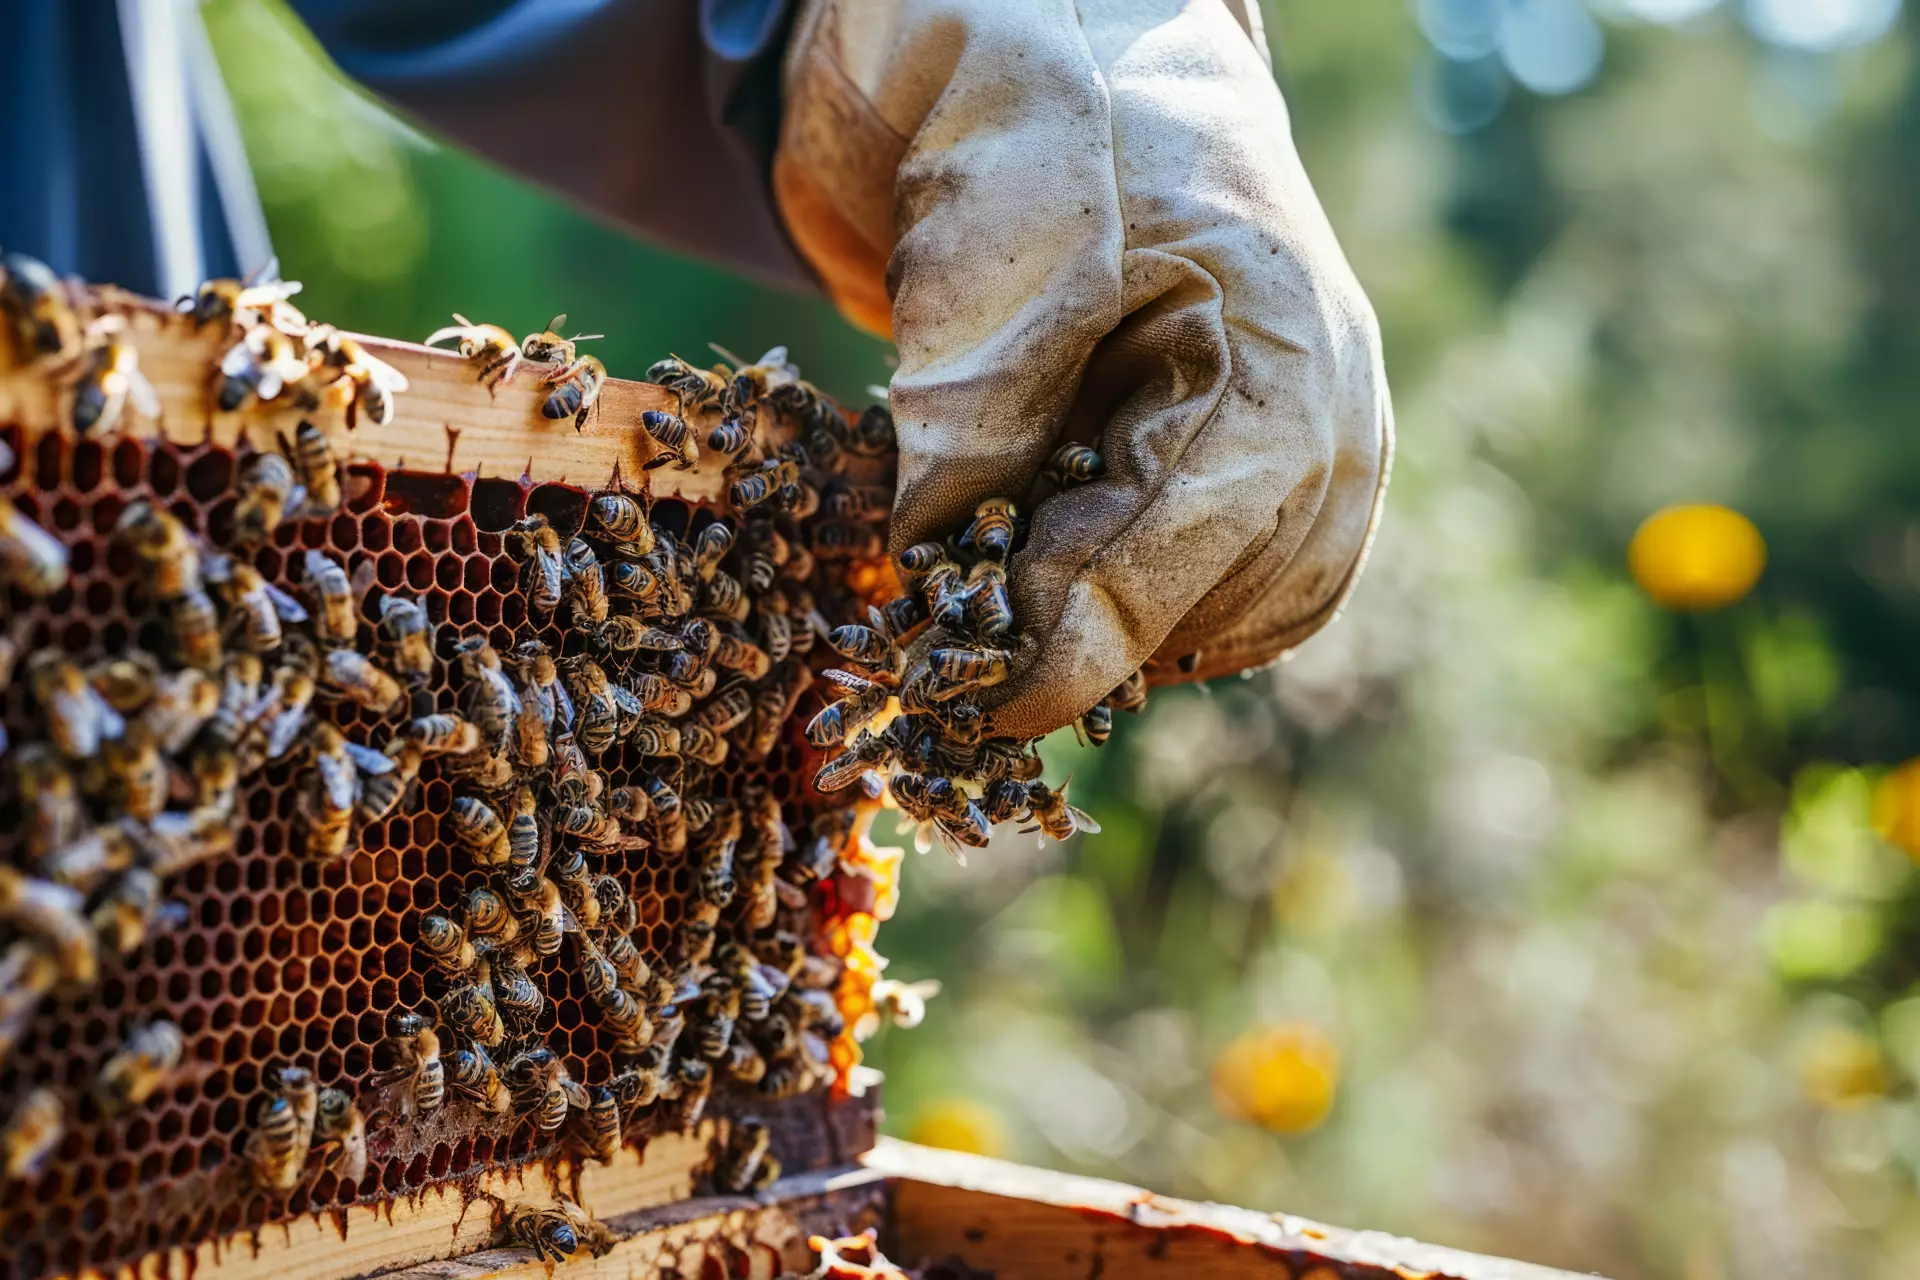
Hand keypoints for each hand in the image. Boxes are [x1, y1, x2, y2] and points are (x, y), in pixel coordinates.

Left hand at [775, 0, 1391, 740]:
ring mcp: (1340, 443)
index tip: (965, 701)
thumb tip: (938, 580)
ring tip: (1026, 596)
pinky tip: (1085, 579)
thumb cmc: (1050, 134)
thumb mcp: (989, 246)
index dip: (1062, 642)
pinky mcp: (1307, 471)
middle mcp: (1340, 413)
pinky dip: (1165, 615)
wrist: (1107, 77)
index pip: (1179, 548)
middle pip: (1216, 605)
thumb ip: (970, 413)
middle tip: (973, 653)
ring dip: (1128, 635)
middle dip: (1085, 640)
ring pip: (1241, 621)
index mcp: (1280, 348)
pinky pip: (1256, 598)